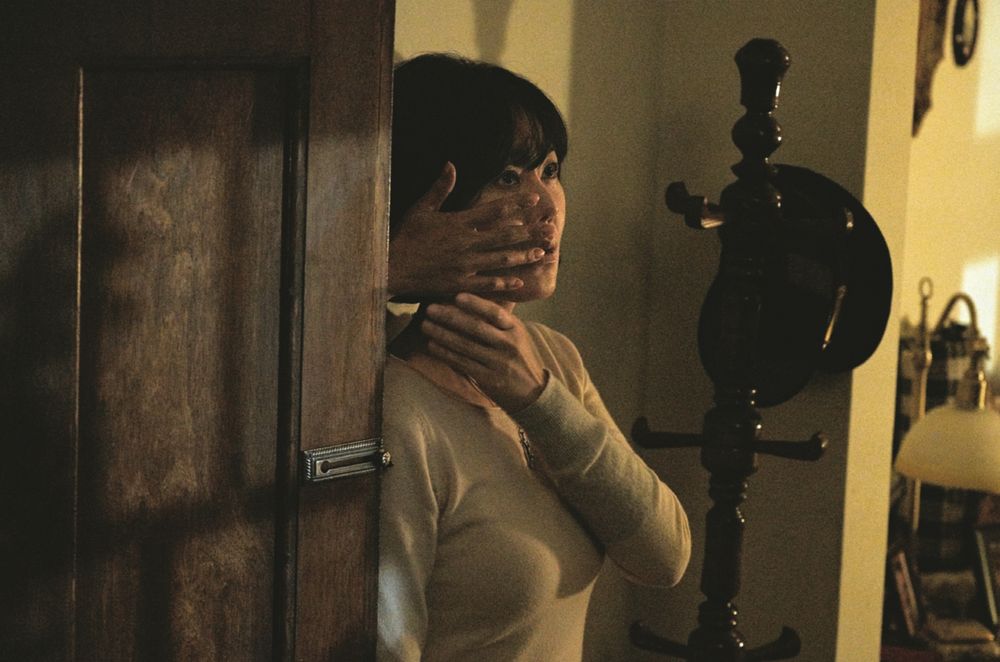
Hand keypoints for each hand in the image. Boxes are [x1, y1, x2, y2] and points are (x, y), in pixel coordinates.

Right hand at [389, 162, 555, 298]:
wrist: (391, 268)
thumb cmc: (405, 237)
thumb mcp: (421, 209)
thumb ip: (439, 188)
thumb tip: (451, 165)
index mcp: (458, 223)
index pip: (493, 211)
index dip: (517, 205)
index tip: (535, 201)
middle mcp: (465, 243)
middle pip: (505, 235)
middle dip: (530, 232)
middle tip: (551, 229)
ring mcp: (464, 265)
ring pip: (501, 259)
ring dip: (523, 256)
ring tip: (542, 252)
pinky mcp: (459, 284)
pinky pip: (486, 283)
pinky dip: (503, 282)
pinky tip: (519, 281)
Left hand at [421, 293, 546, 411]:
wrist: (534, 392)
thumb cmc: (520, 359)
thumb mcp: (517, 336)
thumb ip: (499, 322)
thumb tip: (471, 302)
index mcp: (516, 329)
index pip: (494, 313)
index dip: (475, 304)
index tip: (456, 296)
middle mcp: (508, 344)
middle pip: (475, 328)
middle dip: (450, 317)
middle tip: (430, 309)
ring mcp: (498, 362)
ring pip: (465, 345)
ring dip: (442, 334)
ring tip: (425, 325)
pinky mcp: (488, 378)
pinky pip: (462, 363)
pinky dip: (446, 353)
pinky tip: (432, 345)